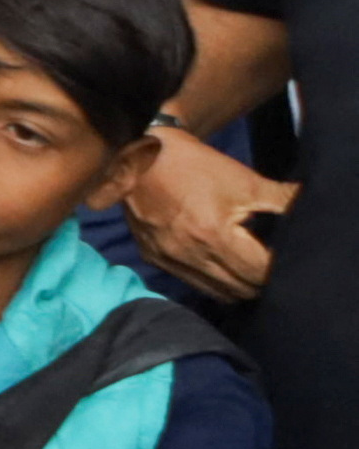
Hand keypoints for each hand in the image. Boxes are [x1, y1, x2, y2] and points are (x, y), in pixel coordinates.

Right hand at [125, 125, 295, 306]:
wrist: (137, 155)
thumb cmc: (194, 165)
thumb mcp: (243, 179)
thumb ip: (281, 198)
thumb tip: (311, 204)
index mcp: (214, 234)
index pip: (260, 272)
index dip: (279, 268)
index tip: (287, 258)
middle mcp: (190, 254)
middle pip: (242, 288)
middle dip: (262, 280)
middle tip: (271, 264)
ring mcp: (169, 258)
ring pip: (219, 293)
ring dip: (239, 286)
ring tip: (250, 269)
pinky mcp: (153, 257)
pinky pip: (194, 284)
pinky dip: (213, 282)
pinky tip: (222, 266)